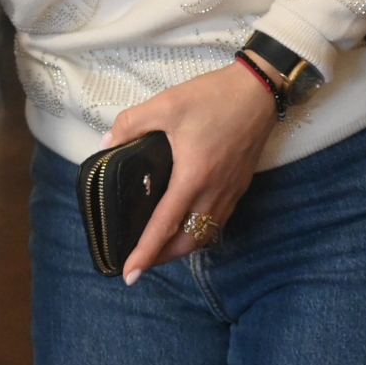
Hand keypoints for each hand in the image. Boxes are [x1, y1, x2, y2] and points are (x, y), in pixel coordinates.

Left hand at [107, 61, 278, 283]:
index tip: (129, 275)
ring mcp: (231, 191)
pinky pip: (218, 221)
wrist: (259, 89)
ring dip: (182, 247)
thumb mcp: (165, 104)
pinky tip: (186, 223)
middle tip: (139, 261)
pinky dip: (200, 232)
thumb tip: (106, 144)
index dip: (145, 253)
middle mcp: (214, 191)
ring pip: (206, 235)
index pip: (164, 226)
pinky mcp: (240, 185)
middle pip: (188, 241)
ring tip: (159, 247)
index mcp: (193, 176)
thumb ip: (130, 125)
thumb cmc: (213, 96)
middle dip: (162, 257)